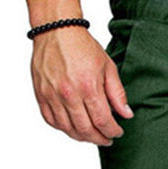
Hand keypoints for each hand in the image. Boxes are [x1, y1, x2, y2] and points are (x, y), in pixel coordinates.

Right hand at [31, 27, 132, 145]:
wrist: (56, 29)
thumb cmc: (82, 46)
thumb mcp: (108, 67)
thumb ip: (117, 94)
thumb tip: (126, 115)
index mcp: (88, 86)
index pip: (103, 121)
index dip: (112, 132)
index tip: (117, 132)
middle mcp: (69, 93)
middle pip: (86, 130)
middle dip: (99, 139)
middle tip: (106, 139)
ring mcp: (52, 95)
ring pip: (68, 129)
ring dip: (82, 137)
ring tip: (92, 135)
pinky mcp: (41, 95)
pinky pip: (51, 121)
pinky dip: (64, 128)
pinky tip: (73, 127)